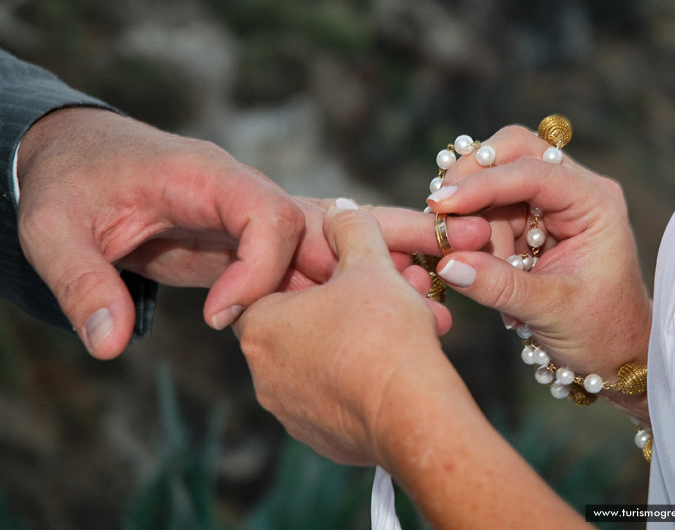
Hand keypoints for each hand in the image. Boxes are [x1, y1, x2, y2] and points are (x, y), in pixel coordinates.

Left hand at [17, 107, 304, 358]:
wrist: (76, 156)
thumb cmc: (67, 183)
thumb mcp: (52, 231)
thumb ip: (81, 283)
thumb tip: (110, 345)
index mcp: (203, 174)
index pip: (269, 213)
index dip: (260, 270)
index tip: (219, 318)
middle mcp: (238, 189)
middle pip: (311, 228)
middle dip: (318, 283)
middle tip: (302, 342)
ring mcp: (244, 213)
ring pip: (312, 244)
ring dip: (318, 291)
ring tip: (311, 342)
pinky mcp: (240, 238)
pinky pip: (289, 261)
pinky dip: (301, 293)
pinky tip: (299, 331)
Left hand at [233, 199, 589, 528]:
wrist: (413, 415)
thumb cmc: (384, 333)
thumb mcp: (369, 264)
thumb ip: (352, 228)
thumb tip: (342, 210)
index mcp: (261, 327)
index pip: (268, 287)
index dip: (309, 273)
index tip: (343, 270)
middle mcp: (264, 374)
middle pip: (302, 325)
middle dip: (344, 306)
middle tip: (386, 294)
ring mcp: (291, 412)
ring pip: (323, 362)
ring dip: (357, 341)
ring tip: (405, 328)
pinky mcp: (322, 439)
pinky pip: (338, 398)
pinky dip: (362, 379)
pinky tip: (397, 366)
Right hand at [428, 126, 651, 407]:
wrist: (612, 352)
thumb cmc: (599, 331)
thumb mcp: (549, 310)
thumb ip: (498, 286)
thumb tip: (447, 263)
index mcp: (595, 203)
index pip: (534, 172)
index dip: (484, 184)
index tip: (442, 203)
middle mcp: (574, 191)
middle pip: (513, 152)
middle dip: (473, 180)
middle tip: (441, 214)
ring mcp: (550, 204)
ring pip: (493, 184)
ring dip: (473, 220)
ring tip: (479, 269)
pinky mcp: (529, 222)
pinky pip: (489, 211)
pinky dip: (475, 234)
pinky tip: (480, 266)